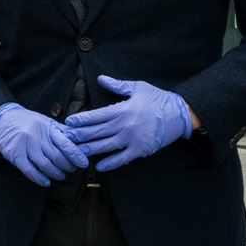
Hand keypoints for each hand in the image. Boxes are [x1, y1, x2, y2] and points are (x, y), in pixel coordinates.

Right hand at [0, 102, 88, 186]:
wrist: (2, 118)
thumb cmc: (27, 121)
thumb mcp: (45, 121)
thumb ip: (61, 131)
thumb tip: (79, 140)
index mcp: (46, 127)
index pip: (66, 143)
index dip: (76, 155)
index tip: (84, 163)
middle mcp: (36, 136)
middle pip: (57, 157)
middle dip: (67, 166)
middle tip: (72, 169)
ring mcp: (25, 145)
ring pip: (45, 165)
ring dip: (56, 174)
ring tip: (60, 175)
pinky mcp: (15, 155)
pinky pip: (30, 171)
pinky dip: (40, 179)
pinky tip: (46, 182)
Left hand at [64, 75, 191, 170]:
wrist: (180, 114)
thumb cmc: (158, 99)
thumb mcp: (137, 87)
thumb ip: (117, 85)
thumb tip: (100, 79)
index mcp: (123, 109)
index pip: (96, 115)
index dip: (81, 119)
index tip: (69, 122)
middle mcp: (125, 125)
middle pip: (97, 132)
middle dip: (79, 135)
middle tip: (65, 139)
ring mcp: (133, 139)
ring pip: (106, 146)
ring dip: (89, 149)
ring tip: (75, 152)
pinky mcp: (141, 150)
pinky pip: (122, 159)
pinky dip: (110, 164)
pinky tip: (98, 167)